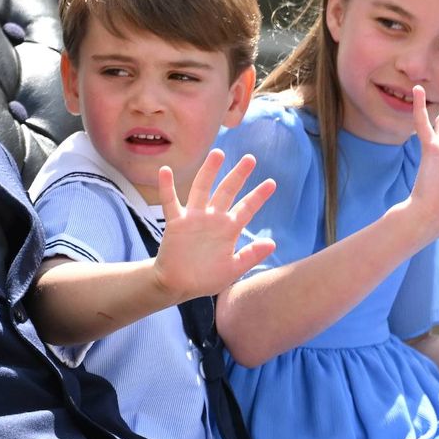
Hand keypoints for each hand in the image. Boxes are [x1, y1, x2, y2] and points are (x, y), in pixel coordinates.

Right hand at [152, 149, 276, 302]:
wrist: (178, 285)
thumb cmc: (205, 278)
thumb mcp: (232, 269)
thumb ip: (251, 256)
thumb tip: (272, 243)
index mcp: (228, 229)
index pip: (246, 208)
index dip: (258, 196)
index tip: (272, 182)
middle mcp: (212, 219)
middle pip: (227, 191)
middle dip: (238, 175)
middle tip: (250, 158)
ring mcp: (194, 218)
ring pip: (202, 189)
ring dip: (209, 171)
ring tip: (218, 153)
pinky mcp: (176, 223)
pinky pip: (170, 202)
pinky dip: (167, 187)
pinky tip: (166, 170)